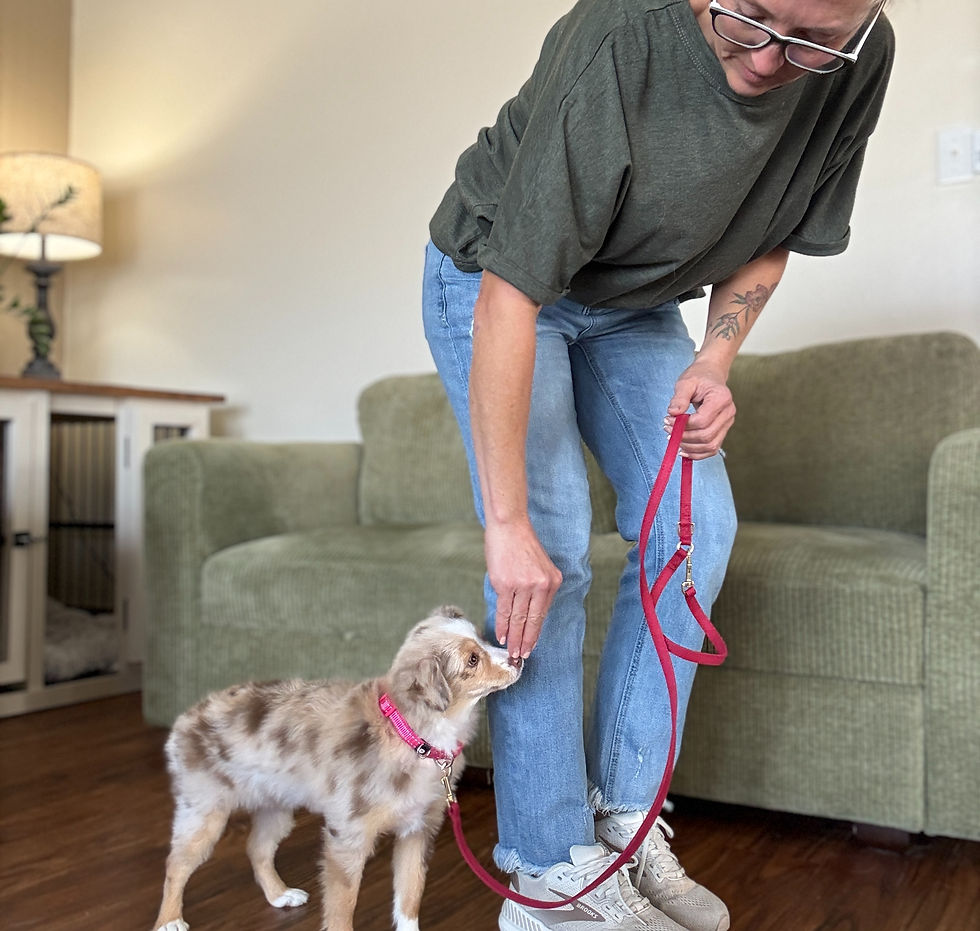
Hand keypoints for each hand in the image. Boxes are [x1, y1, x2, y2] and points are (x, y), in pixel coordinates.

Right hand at [484, 519, 562, 659]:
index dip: (536, 633)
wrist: (509, 527)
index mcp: (552, 581)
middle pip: (532, 620)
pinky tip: (502, 635)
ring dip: (514, 637)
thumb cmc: (522, 545)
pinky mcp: (505, 584)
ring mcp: (523, 585)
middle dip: (526, 641)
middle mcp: (540, 585)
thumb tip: (529, 614)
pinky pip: (504, 610)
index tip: (531, 646)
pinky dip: (503, 625)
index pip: (542, 614)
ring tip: (511, 651)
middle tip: (521, 657)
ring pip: (518, 619)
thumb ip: (538, 589)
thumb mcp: (540, 567)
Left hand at [664, 355, 735, 458]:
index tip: (668, 420)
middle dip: (684, 437)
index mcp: (721, 398)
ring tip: (674, 439)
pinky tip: (683, 450)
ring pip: (710, 446)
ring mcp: (728, 423)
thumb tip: (672, 414)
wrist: (711, 375)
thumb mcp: (686, 382)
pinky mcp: (723, 430)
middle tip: (668, 430)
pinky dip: (697, 453)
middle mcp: (728, 412)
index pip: (702, 421)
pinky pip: (712, 448)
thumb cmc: (698, 377)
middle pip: (707, 436)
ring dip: (689, 447)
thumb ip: (679, 398)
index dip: (683, 425)